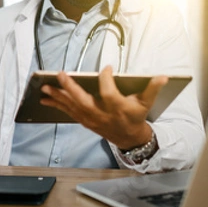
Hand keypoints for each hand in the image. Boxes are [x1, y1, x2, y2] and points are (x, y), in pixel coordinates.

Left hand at [39, 65, 167, 149]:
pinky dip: (57, 105)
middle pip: (83, 101)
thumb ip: (153, 88)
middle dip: (70, 88)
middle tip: (59, 75)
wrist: (129, 138)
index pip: (109, 92)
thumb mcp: (146, 103)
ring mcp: (91, 119)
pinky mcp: (85, 121)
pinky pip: (68, 112)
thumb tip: (163, 76)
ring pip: (72, 107)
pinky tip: (45, 99)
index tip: (106, 68)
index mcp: (117, 108)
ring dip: (57, 97)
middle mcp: (101, 114)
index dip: (106, 79)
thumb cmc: (136, 116)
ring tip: (44, 87)